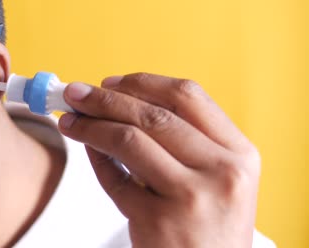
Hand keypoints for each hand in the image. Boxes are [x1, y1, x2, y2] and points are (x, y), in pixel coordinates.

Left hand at [58, 73, 260, 247]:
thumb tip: (122, 102)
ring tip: (69, 120)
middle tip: (76, 93)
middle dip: (105, 99)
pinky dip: (95, 160)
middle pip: (151, 114)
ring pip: (127, 139)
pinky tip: (87, 151)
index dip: (143, 83)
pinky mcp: (158, 220)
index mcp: (239, 153)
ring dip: (90, 125)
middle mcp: (221, 171)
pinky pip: (114, 179)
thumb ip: (185, 141)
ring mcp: (190, 196)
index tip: (111, 81)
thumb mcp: (218, 179)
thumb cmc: (209, 227)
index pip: (188, 96)